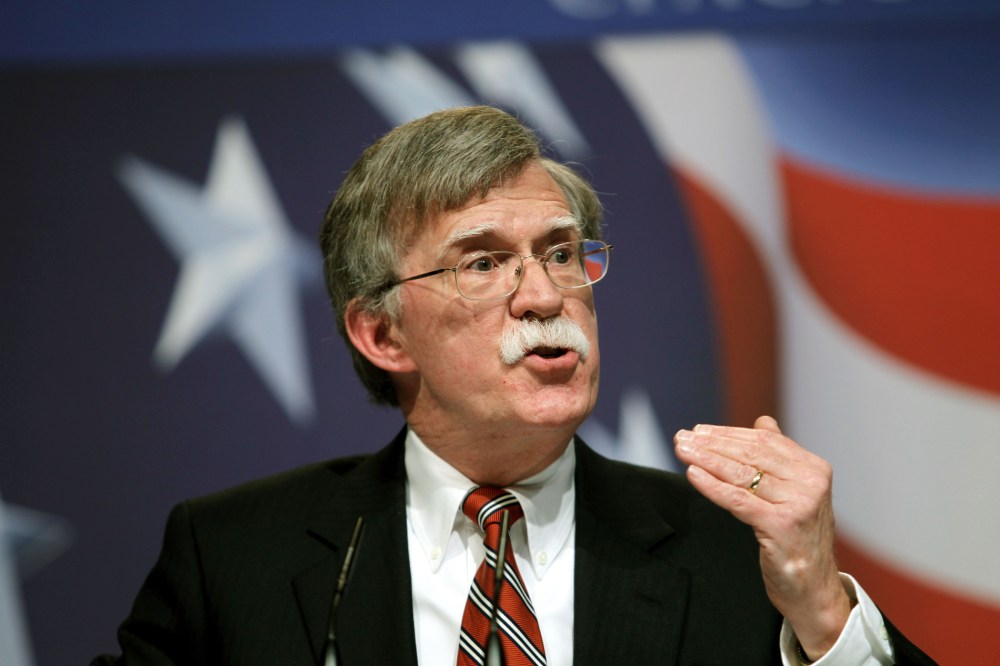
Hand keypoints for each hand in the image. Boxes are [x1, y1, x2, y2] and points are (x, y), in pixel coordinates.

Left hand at [674, 416, 852, 659]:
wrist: (814, 589)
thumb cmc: (798, 540)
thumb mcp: (795, 493)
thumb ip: (780, 458)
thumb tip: (763, 422)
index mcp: (813, 468)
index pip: (763, 441)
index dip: (727, 433)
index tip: (698, 430)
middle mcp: (811, 482)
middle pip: (750, 454)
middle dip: (711, 444)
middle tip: (682, 438)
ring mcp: (799, 503)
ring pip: (741, 474)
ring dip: (705, 459)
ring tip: (682, 450)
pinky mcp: (782, 525)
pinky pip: (738, 499)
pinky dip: (712, 485)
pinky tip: (692, 474)